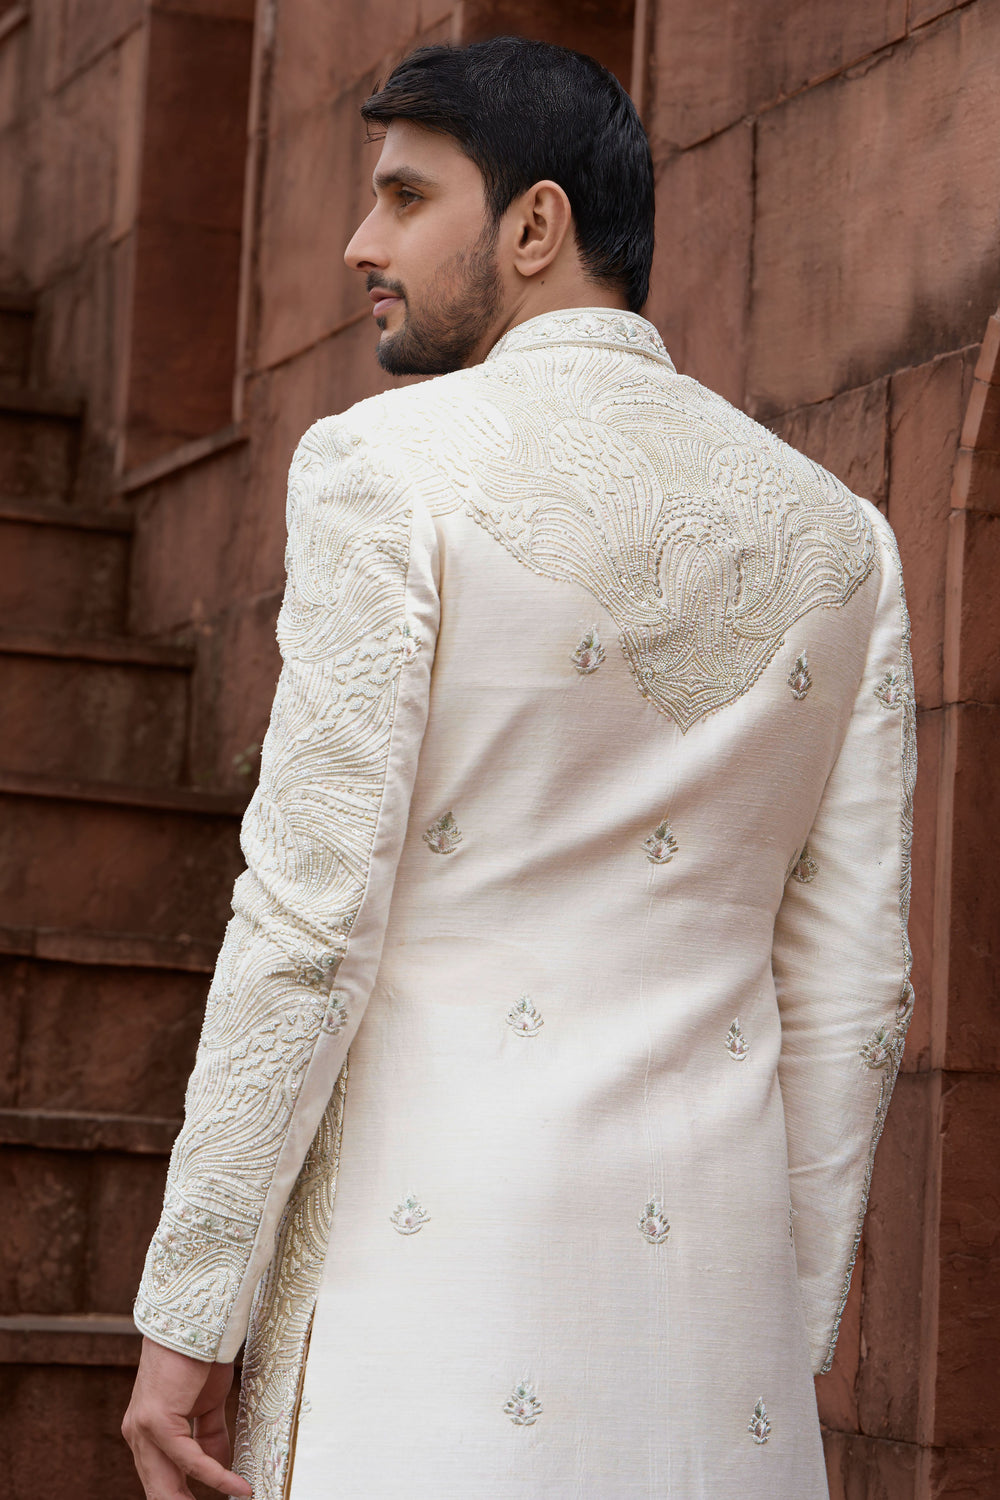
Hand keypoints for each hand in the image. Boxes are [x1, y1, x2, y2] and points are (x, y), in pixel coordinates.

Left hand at [122, 1336, 251, 1498]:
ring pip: (167, 1482)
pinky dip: (216, 1475)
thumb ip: (208, 1437)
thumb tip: (220, 1467)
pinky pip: (189, 1460)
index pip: (161, 1476)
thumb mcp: (205, 1404)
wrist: (194, 1321)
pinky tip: (237, 1486)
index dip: (182, 1495)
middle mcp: (137, 1433)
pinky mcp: (158, 1421)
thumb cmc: (198, 1355)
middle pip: (159, 1487)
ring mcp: (143, 1429)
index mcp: (145, 1430)